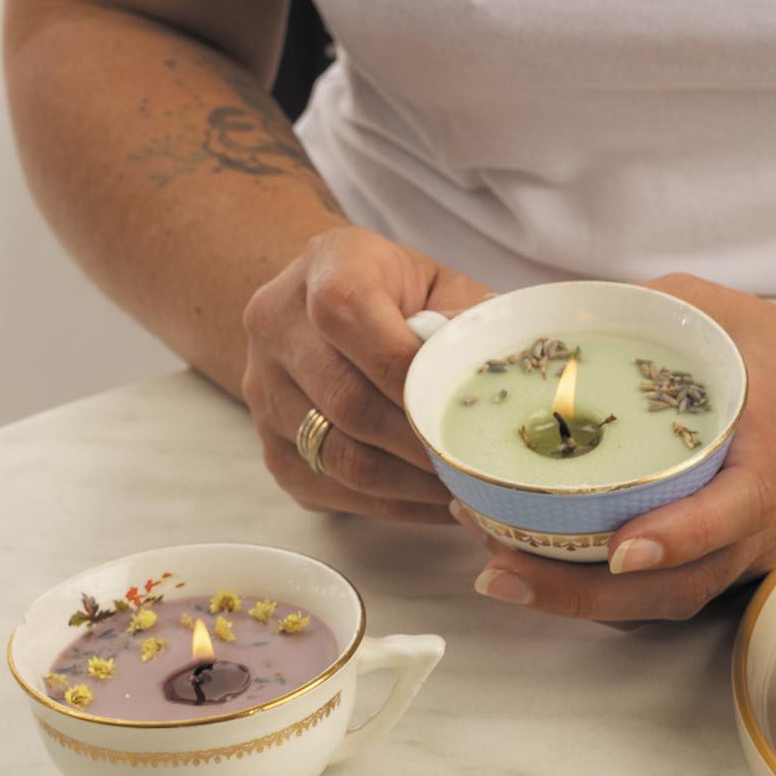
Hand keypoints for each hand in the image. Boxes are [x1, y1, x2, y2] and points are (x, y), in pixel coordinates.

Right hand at [242, 227, 491, 520]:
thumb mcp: (441, 285)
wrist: (323, 307)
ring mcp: (264, 391)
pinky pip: (333, 491)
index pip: (350, 318)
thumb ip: (469, 321)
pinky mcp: (272, 448)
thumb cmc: (399, 296)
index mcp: (326, 267)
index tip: (462, 412)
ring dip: (411, 485)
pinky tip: (437, 503)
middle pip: (348, 403)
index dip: (409, 374)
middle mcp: (277, 325)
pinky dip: (394, 507)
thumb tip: (511, 379)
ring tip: (465, 492)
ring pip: (339, 458)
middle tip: (477, 469)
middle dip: (421, 445)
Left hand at [464, 275, 775, 620]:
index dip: (677, 537)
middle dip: (587, 592)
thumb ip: (646, 310)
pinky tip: (543, 576)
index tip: (620, 549)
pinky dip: (604, 597)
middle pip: (680, 583)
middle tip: (504, 572)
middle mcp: (762, 522)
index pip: (730, 512)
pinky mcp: (726, 567)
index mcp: (769, 455)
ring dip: (581, 602)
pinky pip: (666, 596)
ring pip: (667, 601)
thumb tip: (550, 315)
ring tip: (503, 577)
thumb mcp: (719, 310)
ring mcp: (745, 554)